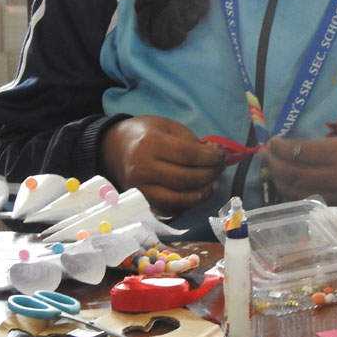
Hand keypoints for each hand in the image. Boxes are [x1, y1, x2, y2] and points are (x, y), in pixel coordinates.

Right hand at [101, 116, 227, 216]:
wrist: (113, 149)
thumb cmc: (145, 134)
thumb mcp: (168, 127)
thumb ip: (192, 141)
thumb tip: (215, 155)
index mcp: (149, 144)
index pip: (187, 155)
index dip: (210, 158)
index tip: (222, 156)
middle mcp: (143, 169)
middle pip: (185, 179)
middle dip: (210, 175)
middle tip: (220, 168)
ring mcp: (140, 189)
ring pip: (178, 200)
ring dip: (202, 194)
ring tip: (213, 184)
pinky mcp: (141, 202)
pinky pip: (169, 210)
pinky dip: (187, 205)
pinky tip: (197, 195)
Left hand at [262, 135, 336, 221]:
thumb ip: (321, 147)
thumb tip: (290, 148)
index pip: (300, 152)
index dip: (280, 147)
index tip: (272, 141)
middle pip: (292, 174)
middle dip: (272, 163)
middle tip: (265, 154)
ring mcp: (335, 198)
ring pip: (293, 192)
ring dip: (277, 179)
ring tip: (272, 168)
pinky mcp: (335, 212)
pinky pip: (304, 203)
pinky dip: (290, 193)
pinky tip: (285, 183)